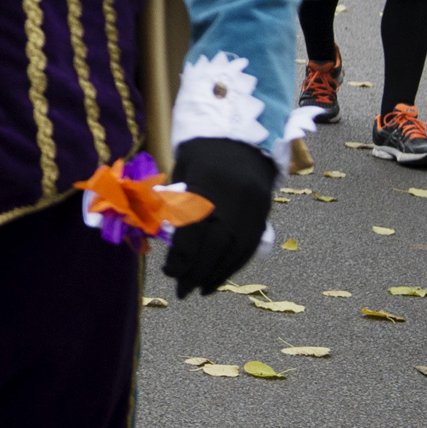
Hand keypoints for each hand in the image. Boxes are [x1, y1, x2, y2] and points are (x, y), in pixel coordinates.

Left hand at [161, 137, 276, 297]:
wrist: (246, 136)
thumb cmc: (205, 151)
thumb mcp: (183, 169)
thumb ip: (175, 201)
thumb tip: (163, 232)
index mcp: (206, 190)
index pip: (192, 233)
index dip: (180, 257)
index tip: (169, 273)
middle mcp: (231, 204)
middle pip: (214, 247)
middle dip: (196, 273)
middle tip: (181, 291)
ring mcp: (251, 211)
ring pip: (234, 252)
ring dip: (216, 275)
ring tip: (200, 290)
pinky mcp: (263, 215)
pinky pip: (249, 247)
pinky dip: (234, 266)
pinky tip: (220, 278)